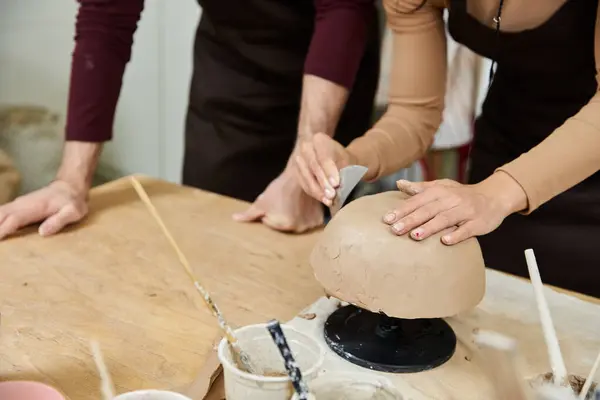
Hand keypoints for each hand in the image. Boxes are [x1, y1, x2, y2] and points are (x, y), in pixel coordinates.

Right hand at [0, 180, 88, 239]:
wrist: (68, 188)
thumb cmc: (72, 202)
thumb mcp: (73, 212)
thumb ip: (59, 221)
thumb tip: (42, 232)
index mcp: (33, 208)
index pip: (13, 220)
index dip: (1, 230)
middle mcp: (21, 205)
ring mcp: (17, 205)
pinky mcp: (16, 208)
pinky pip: (0, 215)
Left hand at [232, 170, 323, 232]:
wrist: (300, 175)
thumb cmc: (279, 187)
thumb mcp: (262, 201)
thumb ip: (249, 214)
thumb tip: (235, 220)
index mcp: (282, 225)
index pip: (271, 224)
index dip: (271, 213)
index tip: (276, 203)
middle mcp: (298, 228)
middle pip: (285, 226)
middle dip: (284, 216)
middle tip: (286, 202)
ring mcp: (310, 224)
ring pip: (299, 224)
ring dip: (297, 217)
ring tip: (296, 203)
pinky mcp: (319, 219)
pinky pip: (312, 222)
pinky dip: (309, 216)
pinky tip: (306, 206)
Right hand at [292, 132, 355, 205]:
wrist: (336, 162)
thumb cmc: (343, 161)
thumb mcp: (346, 161)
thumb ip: (342, 170)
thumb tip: (337, 185)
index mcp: (319, 139)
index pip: (323, 156)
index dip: (329, 170)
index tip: (336, 183)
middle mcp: (306, 147)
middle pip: (314, 166)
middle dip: (323, 182)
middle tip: (332, 195)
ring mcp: (299, 160)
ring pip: (307, 177)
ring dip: (318, 190)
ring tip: (329, 200)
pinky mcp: (297, 173)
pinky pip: (304, 184)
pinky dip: (315, 193)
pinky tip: (324, 200)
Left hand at [382, 173, 527, 244]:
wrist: (494, 196)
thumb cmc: (461, 195)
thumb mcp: (441, 187)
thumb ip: (420, 188)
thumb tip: (399, 183)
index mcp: (440, 191)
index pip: (418, 200)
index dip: (402, 209)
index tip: (387, 219)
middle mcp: (452, 199)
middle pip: (429, 210)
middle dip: (411, 220)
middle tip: (395, 230)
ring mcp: (466, 211)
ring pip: (446, 219)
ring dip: (430, 227)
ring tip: (415, 236)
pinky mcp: (478, 223)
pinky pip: (467, 230)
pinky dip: (456, 234)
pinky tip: (445, 241)